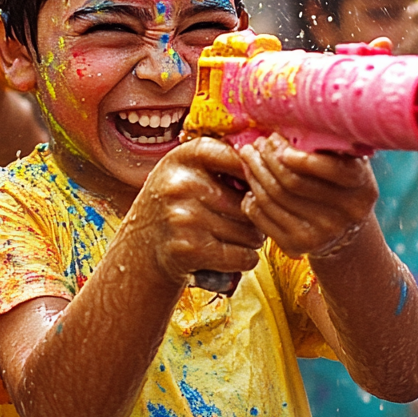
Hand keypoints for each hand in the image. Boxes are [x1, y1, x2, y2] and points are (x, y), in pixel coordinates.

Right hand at [121, 137, 263, 288]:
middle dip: (254, 216)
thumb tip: (279, 166)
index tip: (253, 188)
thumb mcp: (187, 171)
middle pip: (251, 202)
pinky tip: (228, 255)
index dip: (256, 177)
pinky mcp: (189, 250)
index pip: (241, 159)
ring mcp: (184, 217)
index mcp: (184, 156)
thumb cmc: (176, 206)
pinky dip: (244, 260)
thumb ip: (224, 161)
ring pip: (251, 232)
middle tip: (241, 221)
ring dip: (250, 240)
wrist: (138, 251)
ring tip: (230, 237)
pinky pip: (244, 256)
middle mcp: (182, 183)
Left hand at [237, 133, 378, 258]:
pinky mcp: (297, 247)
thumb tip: (290, 119)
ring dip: (254, 173)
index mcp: (363, 188)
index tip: (276, 138)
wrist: (343, 230)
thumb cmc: (340, 181)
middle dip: (267, 158)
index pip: (330, 169)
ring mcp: (322, 234)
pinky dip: (251, 198)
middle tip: (257, 143)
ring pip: (273, 198)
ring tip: (248, 156)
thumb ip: (329, 145)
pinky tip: (250, 185)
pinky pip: (262, 217)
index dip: (298, 154)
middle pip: (292, 182)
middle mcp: (346, 215)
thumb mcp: (347, 161)